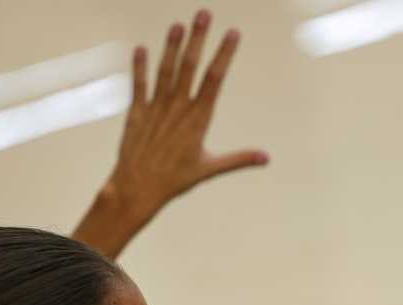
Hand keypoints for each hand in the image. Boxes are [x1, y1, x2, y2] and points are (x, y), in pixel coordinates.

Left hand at [74, 9, 268, 257]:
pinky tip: (141, 48)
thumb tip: (266, 158)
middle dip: (198, 38)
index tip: (233, 33)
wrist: (138, 188)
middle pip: (190, 67)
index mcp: (198, 119)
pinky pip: (139, 85)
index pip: (214, 79)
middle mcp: (178, 109)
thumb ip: (238, 160)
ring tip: (178, 24)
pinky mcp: (137, 113)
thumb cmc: (175, 180)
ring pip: (166, 71)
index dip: (224, 54)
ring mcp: (156, 109)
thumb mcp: (209, 169)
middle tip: (205, 14)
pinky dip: (140, 67)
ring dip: (171, 46)